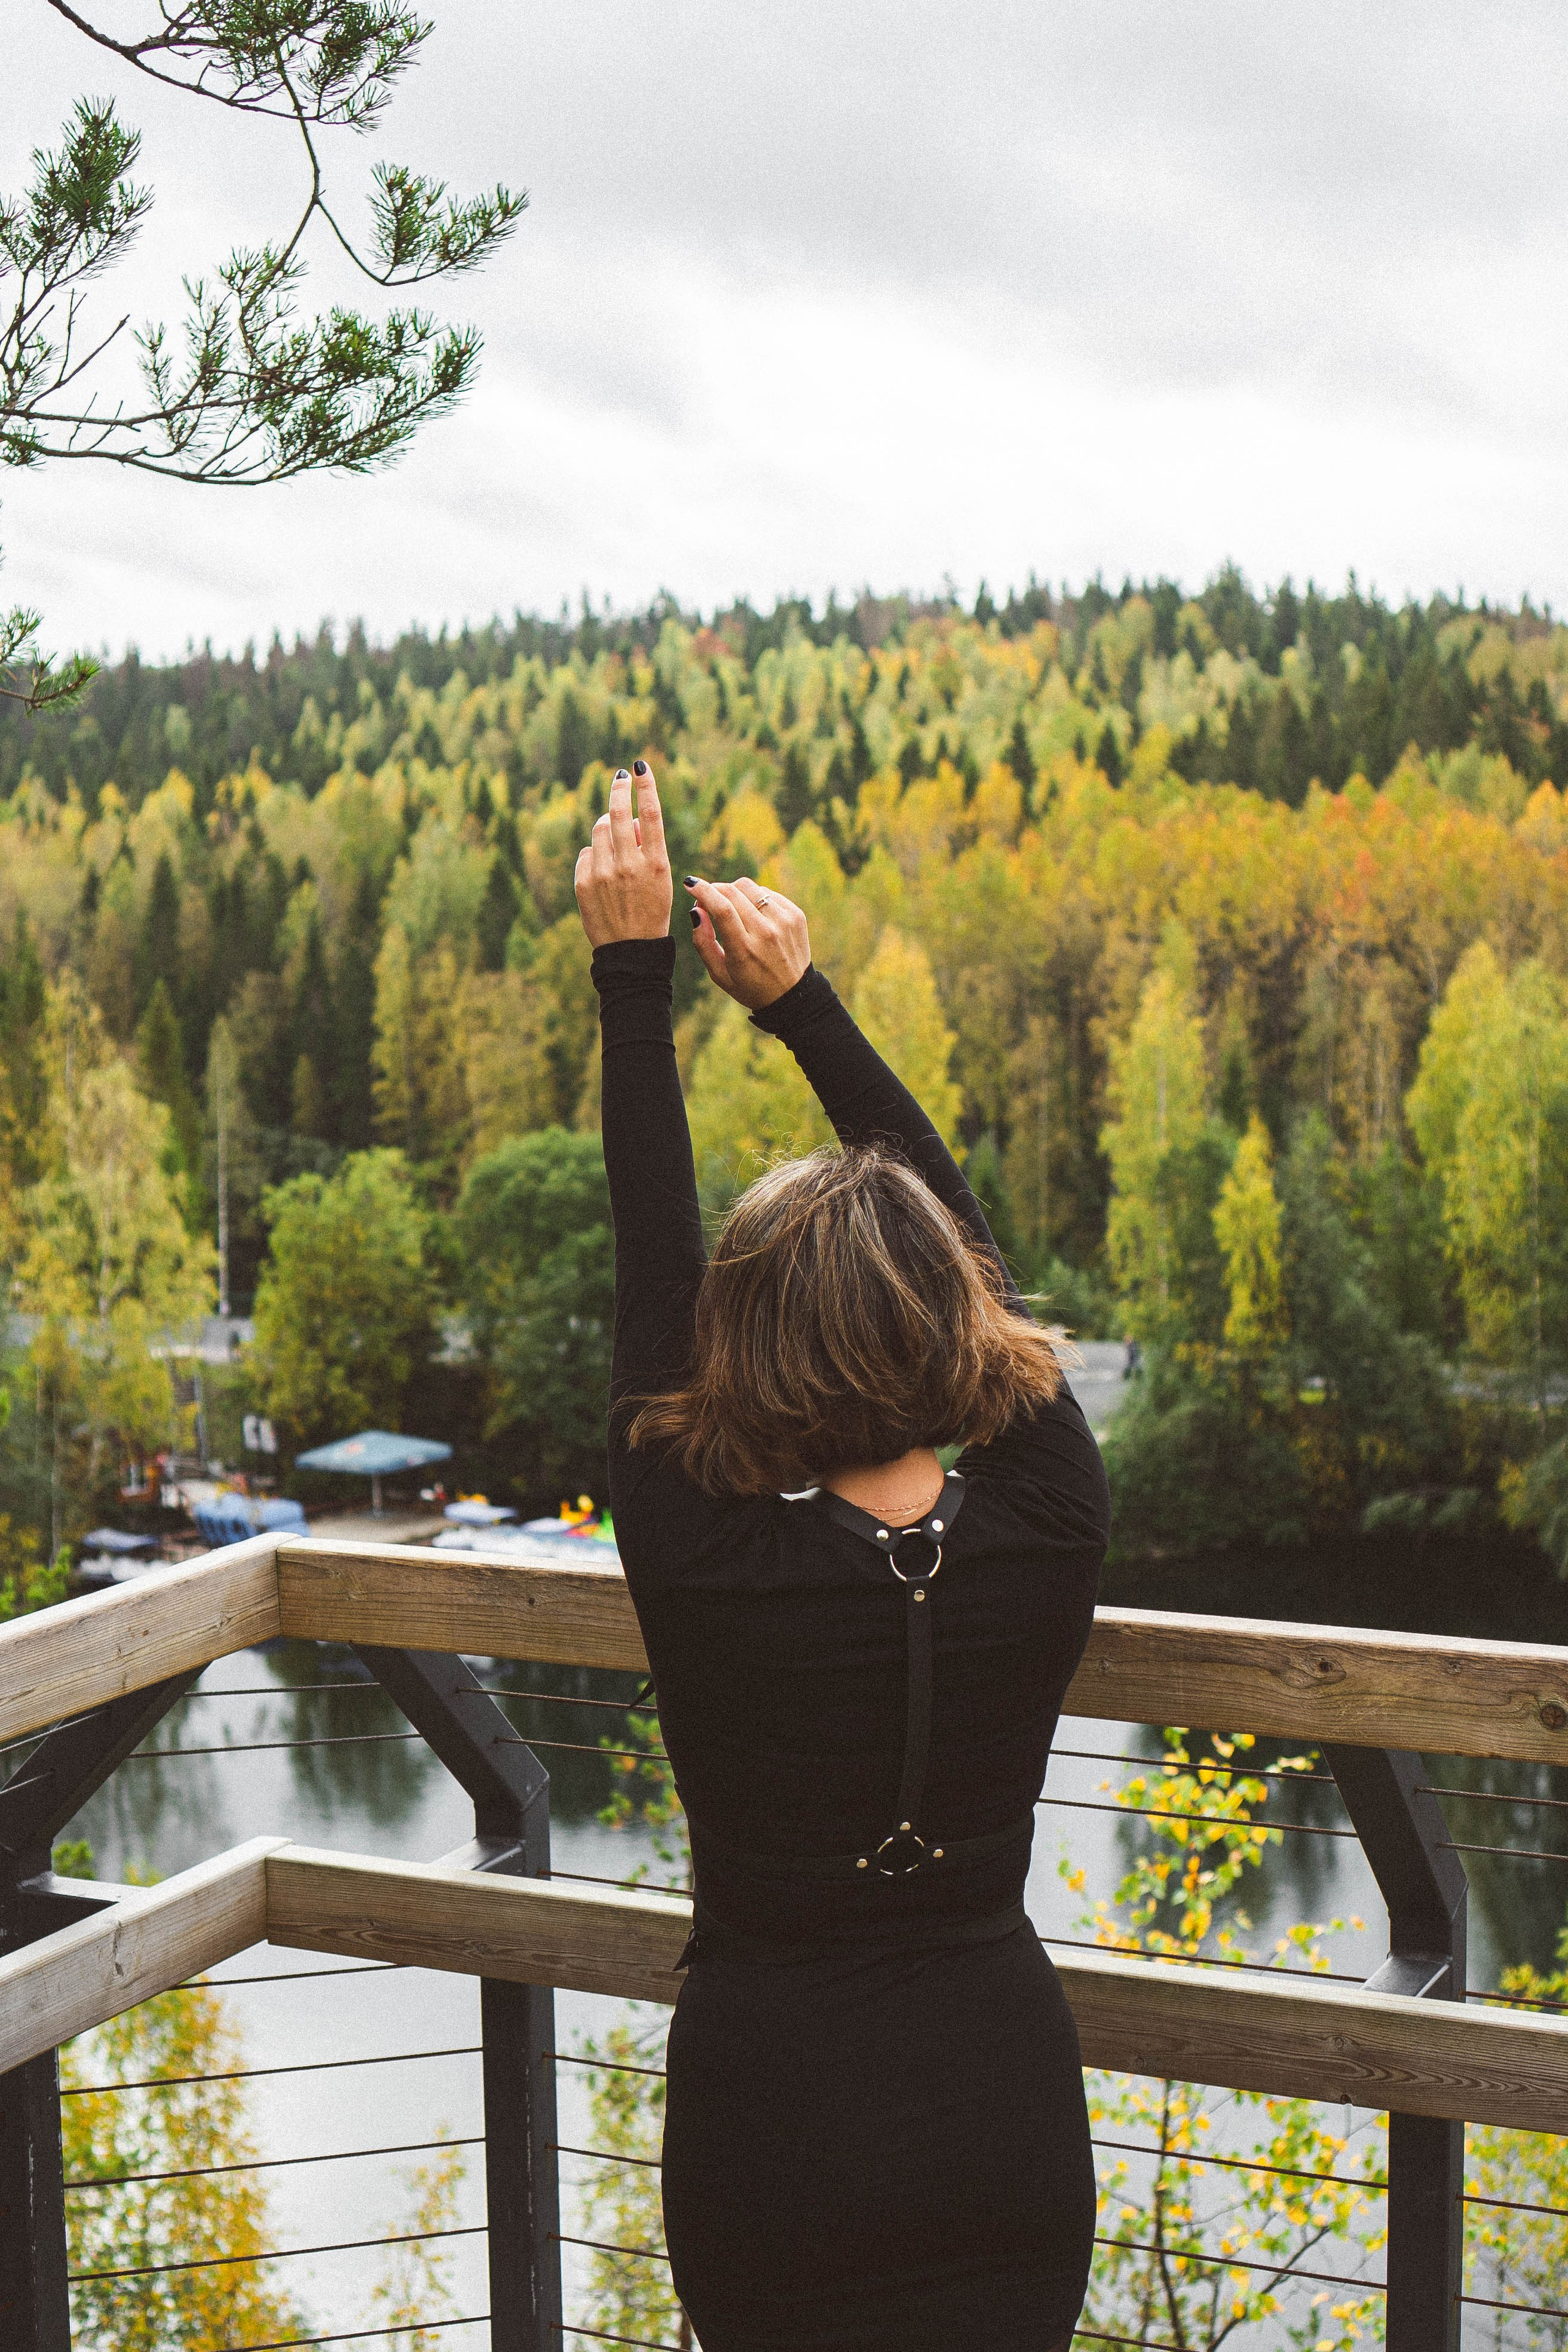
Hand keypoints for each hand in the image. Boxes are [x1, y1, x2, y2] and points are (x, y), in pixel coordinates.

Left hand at [573, 764, 672, 945]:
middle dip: (618, 789)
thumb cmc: (651, 912)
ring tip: (615, 846)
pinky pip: (587, 854)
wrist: (630, 952)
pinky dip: (594, 857)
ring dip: (606, 829)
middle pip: (617, 813)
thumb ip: (646, 847)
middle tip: (619, 777)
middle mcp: (629, 865)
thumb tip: (627, 820)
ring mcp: (604, 874)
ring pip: (599, 831)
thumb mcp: (660, 880)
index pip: (649, 813)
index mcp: (656, 863)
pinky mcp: (583, 883)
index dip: (645, 785)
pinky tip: (603, 875)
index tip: (640, 766)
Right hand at [687, 875, 810, 1009]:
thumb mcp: (719, 974)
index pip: (721, 908)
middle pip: (733, 892)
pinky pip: (767, 893)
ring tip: (733, 910)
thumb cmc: (750, 985)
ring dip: (734, 892)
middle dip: (714, 889)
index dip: (703, 891)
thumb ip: (703, 942)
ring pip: (749, 887)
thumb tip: (696, 911)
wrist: (792, 995)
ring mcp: (784, 922)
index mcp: (744, 949)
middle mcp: (766, 932)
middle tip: (708, 900)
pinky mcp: (796, 915)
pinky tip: (754, 915)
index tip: (690, 883)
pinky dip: (754, 898)